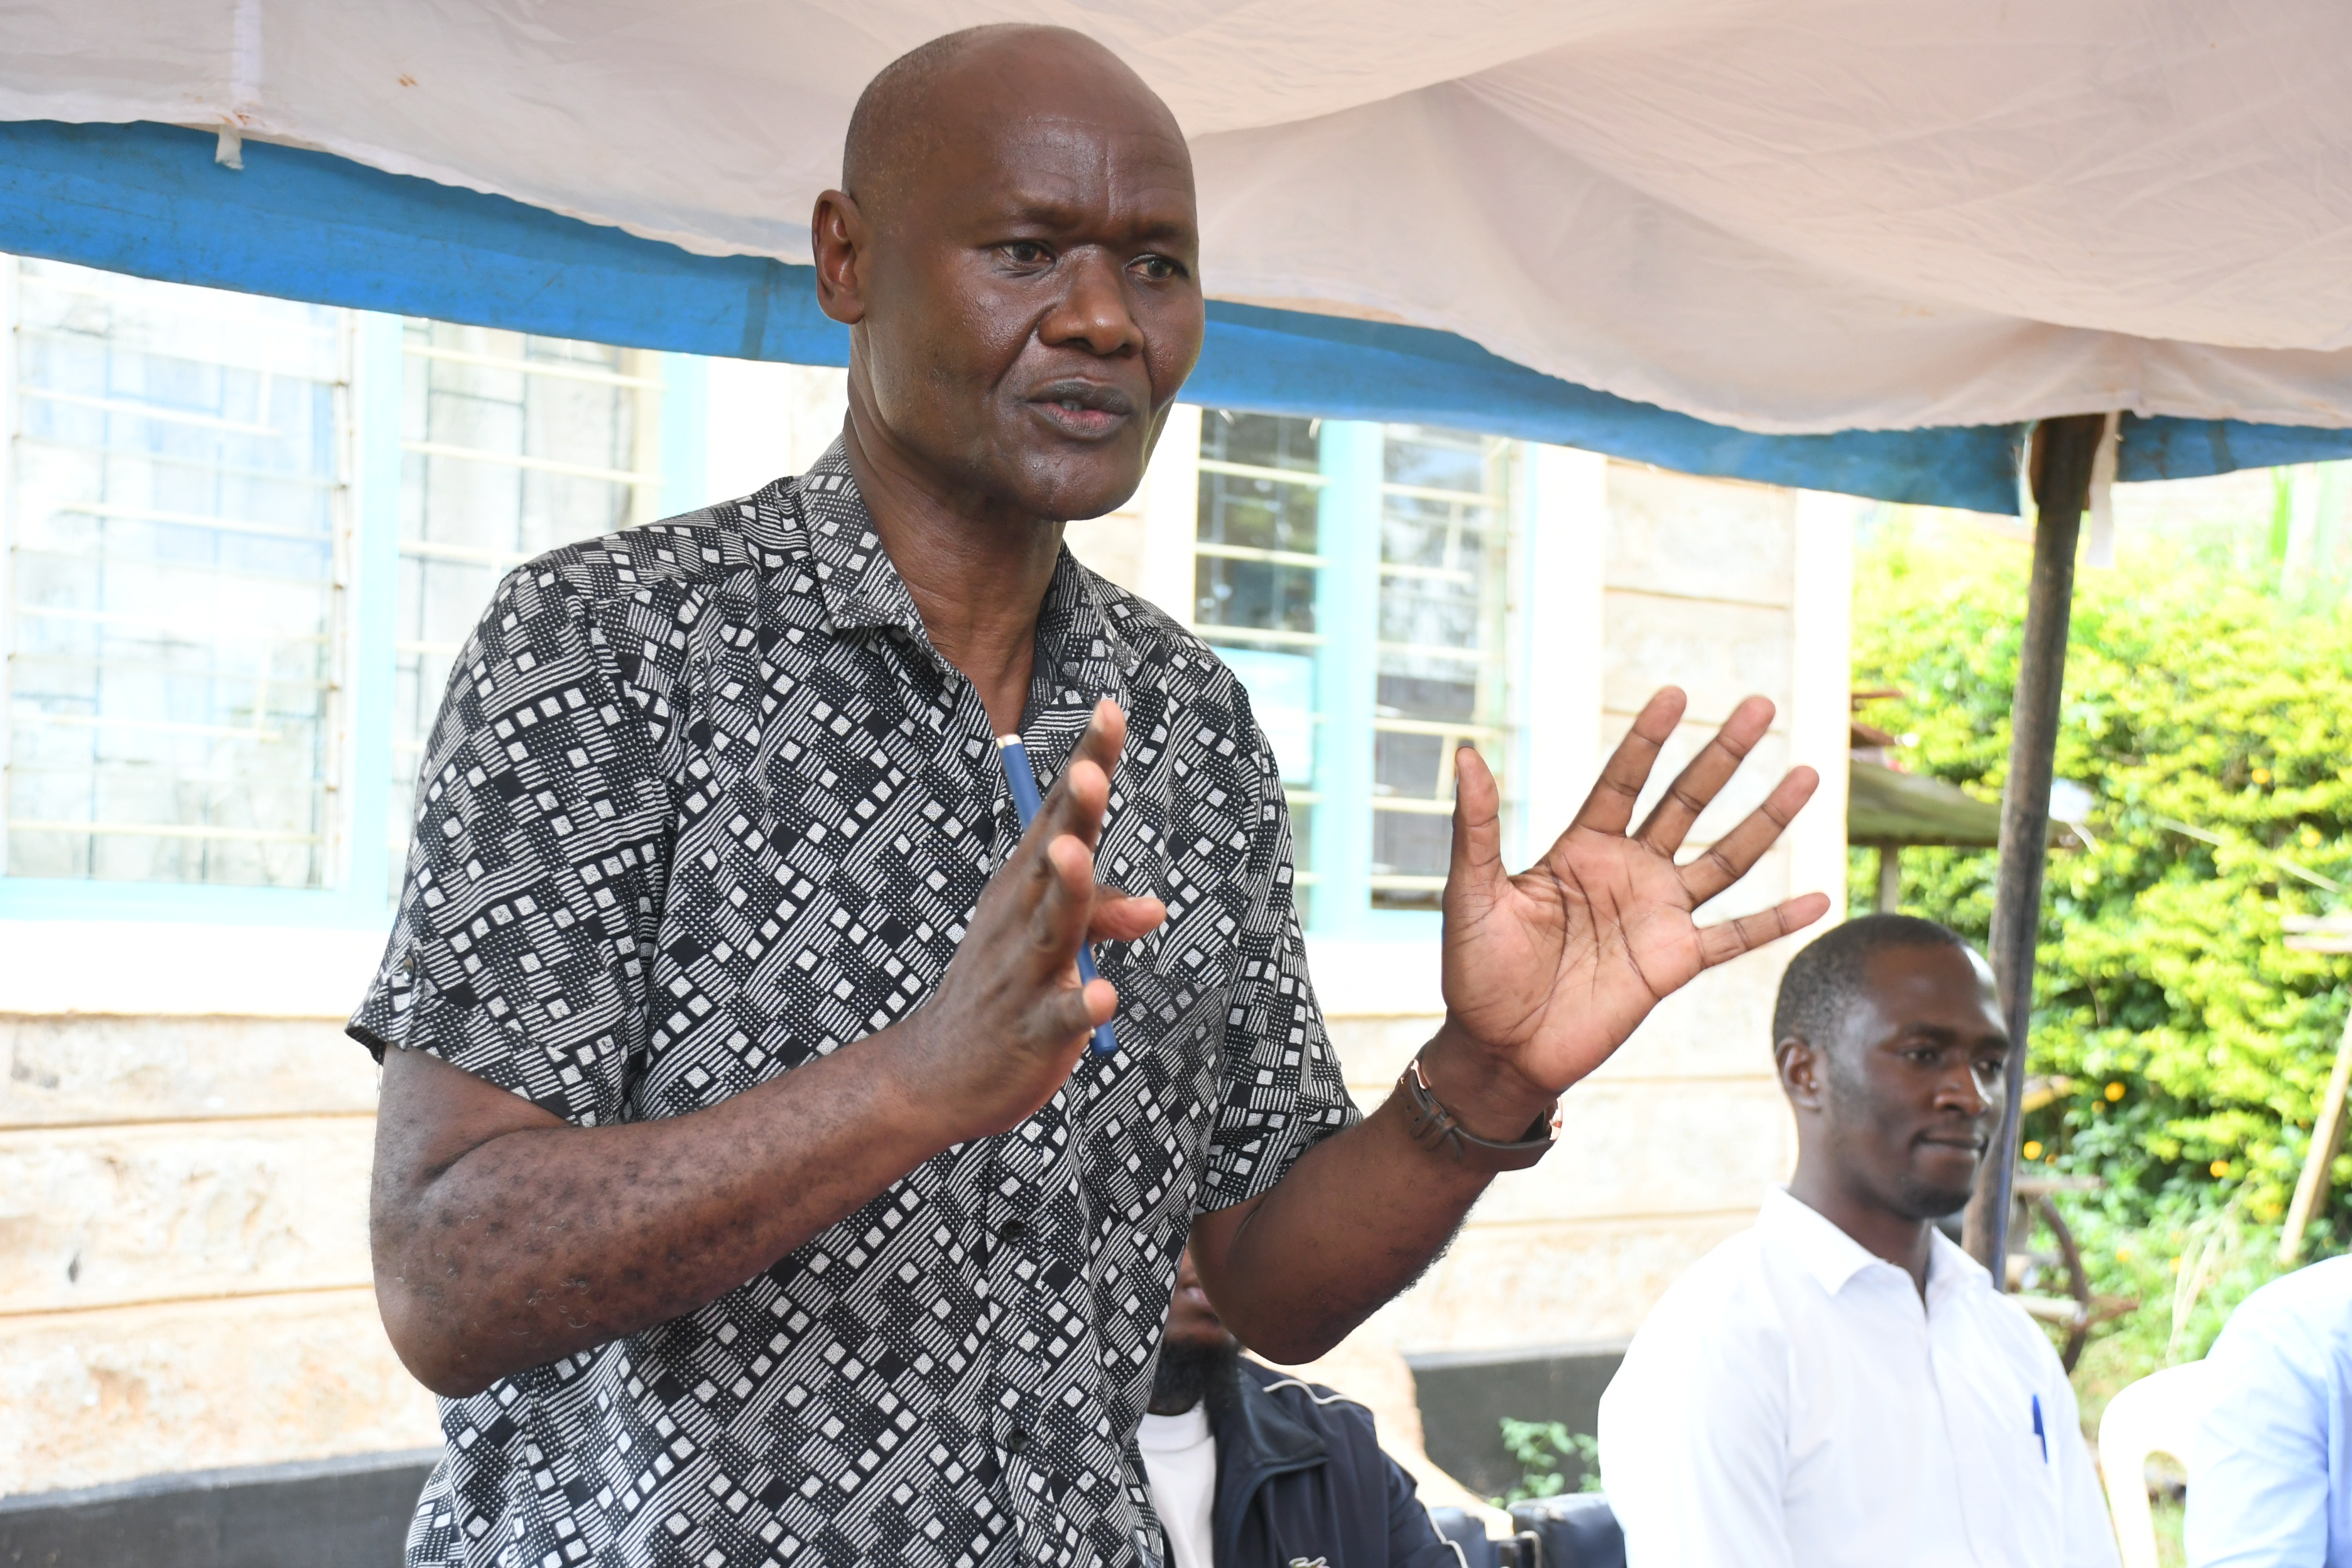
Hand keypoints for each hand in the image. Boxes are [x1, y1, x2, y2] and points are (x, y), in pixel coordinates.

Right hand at [893, 699, 1165, 1139]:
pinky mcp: (1031, 1030)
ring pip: (1052, 924)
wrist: (938, 1074)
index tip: (1111, 706)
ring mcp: (1022, 972)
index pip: (1062, 813)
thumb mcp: (1055, 943)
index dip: (1088, 762)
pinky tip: (1102, 996)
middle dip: (1073, 814)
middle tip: (1092, 770)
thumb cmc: (1004, 989)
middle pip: (1054, 855)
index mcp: (1026, 885)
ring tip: (1076, 855)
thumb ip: (1105, 916)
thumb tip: (1156, 905)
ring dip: (1068, 890)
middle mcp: (1021, 917)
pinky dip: (1081, 1005)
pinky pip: (1060, 1014)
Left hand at [1431, 687, 1827, 1126]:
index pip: (1623, 780)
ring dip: (1767, 819)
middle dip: (1723, 756)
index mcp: (1580, 849)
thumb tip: (1463, 752)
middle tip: (1761, 706)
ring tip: (1808, 776)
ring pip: (1726, 858)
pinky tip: (1819, 898)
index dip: (1648, 739)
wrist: (1498, 1048)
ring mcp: (1656, 916)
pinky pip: (1736, 937)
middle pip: (1686, 802)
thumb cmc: (1475, 970)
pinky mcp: (1674, 964)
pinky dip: (1777, 920)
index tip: (1675, 693)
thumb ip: (1476, 826)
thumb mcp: (1470, 892)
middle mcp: (1627, 872)